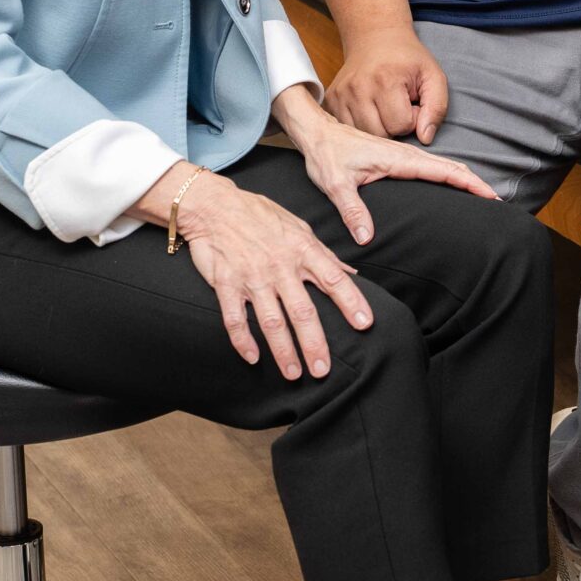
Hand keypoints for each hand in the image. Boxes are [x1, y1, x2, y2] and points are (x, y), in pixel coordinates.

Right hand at [173, 174, 374, 380]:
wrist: (215, 206)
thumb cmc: (261, 215)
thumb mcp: (299, 227)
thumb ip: (323, 254)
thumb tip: (350, 272)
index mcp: (302, 250)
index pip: (334, 279)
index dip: (351, 302)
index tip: (365, 324)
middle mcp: (280, 266)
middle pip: (302, 311)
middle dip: (314, 343)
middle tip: (323, 369)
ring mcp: (252, 277)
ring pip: (271, 321)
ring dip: (283, 350)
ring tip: (294, 374)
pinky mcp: (226, 284)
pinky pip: (235, 318)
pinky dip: (243, 340)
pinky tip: (253, 357)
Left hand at [282, 94, 496, 244]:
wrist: (316, 133)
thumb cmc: (326, 155)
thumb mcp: (334, 184)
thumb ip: (352, 210)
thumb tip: (367, 237)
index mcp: (397, 159)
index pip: (442, 170)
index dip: (467, 183)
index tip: (489, 195)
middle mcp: (404, 155)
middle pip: (449, 166)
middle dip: (474, 182)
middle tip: (496, 201)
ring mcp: (402, 155)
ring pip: (441, 165)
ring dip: (463, 178)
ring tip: (483, 194)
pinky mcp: (397, 158)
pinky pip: (430, 166)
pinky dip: (448, 174)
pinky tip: (452, 184)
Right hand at [323, 24, 449, 142]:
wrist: (375, 37)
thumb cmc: (407, 59)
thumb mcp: (433, 76)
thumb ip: (437, 107)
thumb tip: (425, 138)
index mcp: (385, 80)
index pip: (401, 125)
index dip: (412, 118)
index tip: (411, 103)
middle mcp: (358, 88)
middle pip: (380, 135)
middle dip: (394, 127)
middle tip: (398, 107)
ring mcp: (340, 95)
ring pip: (363, 136)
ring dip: (377, 128)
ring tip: (384, 108)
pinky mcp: (330, 100)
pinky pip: (348, 129)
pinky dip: (362, 125)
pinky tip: (369, 109)